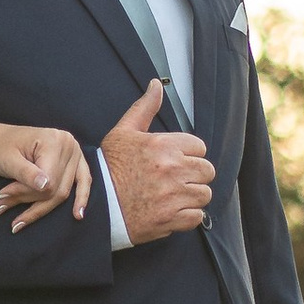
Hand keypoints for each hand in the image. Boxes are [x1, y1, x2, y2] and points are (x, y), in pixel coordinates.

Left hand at [0, 119, 92, 232]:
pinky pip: (82, 183)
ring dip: (42, 207)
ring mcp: (75, 153)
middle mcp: (70, 145)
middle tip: (1, 207)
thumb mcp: (8, 161)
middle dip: (29, 201)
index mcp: (55, 140)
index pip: (48, 180)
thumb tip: (46, 187)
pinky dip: (80, 198)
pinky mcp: (75, 161)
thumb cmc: (0, 147)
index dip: (25, 193)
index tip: (0, 199)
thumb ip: (27, 174)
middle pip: (56, 188)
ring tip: (18, 221)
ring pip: (64, 191)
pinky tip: (78, 216)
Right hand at [101, 81, 213, 242]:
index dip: (188, 154)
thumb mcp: (124, 132)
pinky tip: (172, 210)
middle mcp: (172, 169)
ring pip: (204, 194)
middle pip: (207, 171)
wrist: (96, 205)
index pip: (200, 147)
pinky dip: (187, 215)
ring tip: (174, 195)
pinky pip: (197, 216)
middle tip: (176, 179)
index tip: (174, 161)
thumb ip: (145, 107)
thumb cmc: (110, 168)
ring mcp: (173, 196)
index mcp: (163, 146)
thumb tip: (157, 85)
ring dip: (192, 196)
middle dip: (194, 175)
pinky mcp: (171, 219)